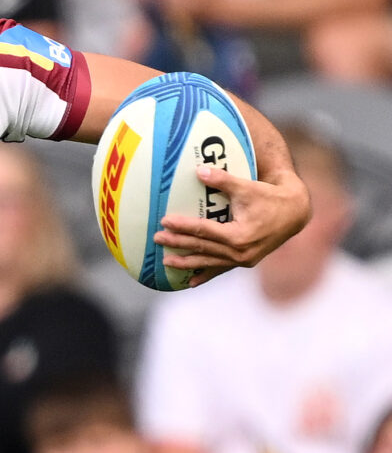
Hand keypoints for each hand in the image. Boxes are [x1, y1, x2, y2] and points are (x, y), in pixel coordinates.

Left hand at [156, 161, 310, 279]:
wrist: (296, 212)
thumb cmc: (270, 196)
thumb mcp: (247, 187)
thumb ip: (222, 180)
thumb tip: (198, 170)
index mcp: (239, 235)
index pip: (204, 231)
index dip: (183, 226)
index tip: (165, 221)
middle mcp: (241, 252)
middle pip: (202, 247)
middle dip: (178, 243)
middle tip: (156, 238)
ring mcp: (243, 260)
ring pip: (209, 261)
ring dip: (187, 262)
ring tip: (166, 262)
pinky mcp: (246, 261)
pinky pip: (221, 269)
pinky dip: (206, 274)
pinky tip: (190, 282)